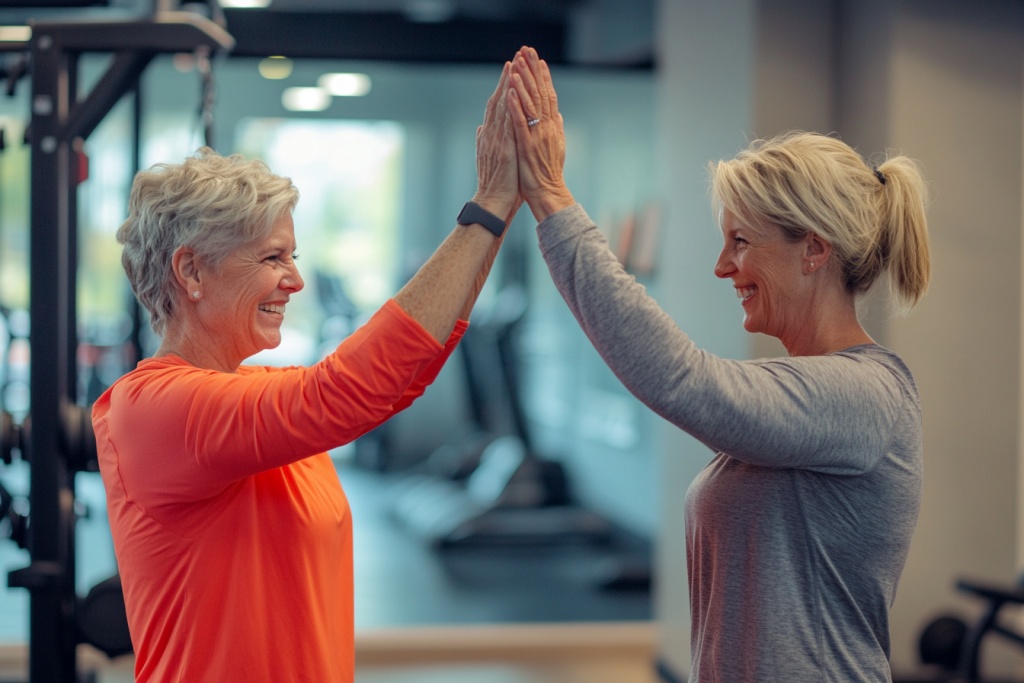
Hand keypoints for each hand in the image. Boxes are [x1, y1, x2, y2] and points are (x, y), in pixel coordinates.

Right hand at [473, 61, 520, 220]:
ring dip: (508, 86)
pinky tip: (513, 92)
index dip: (502, 88)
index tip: (509, 71)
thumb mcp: (494, 160)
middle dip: (505, 79)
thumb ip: (489, 143)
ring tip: (514, 66)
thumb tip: (482, 130)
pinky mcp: (503, 149)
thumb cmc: (499, 188)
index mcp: (491, 139)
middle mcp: (491, 136)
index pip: (497, 108)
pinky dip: (509, 106)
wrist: (493, 205)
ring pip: (501, 107)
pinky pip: (506, 123)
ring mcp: (495, 141)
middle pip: (497, 101)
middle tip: (512, 58)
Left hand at [508, 46, 574, 221]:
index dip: (543, 77)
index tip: (538, 59)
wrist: (547, 193)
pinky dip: (516, 106)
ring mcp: (537, 136)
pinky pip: (520, 123)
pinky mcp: (526, 146)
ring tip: (517, 63)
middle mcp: (547, 128)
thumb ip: (555, 129)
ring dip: (523, 82)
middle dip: (533, 71)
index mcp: (552, 127)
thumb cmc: (547, 173)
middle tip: (527, 51)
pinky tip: (510, 92)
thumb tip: (557, 115)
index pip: (548, 96)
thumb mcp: (555, 147)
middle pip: (540, 94)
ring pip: (530, 104)